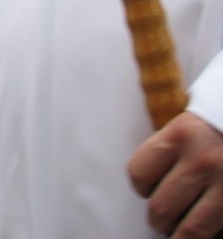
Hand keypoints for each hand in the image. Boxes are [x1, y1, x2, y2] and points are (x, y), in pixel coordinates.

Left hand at [128, 112, 222, 237]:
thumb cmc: (219, 128)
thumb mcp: (190, 127)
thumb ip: (170, 152)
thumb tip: (151, 186)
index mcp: (180, 135)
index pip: (139, 173)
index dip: (142, 187)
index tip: (148, 191)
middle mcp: (201, 160)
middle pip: (161, 208)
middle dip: (160, 219)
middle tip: (165, 219)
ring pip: (190, 230)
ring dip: (182, 235)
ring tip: (185, 230)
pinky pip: (218, 232)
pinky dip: (210, 235)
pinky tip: (210, 226)